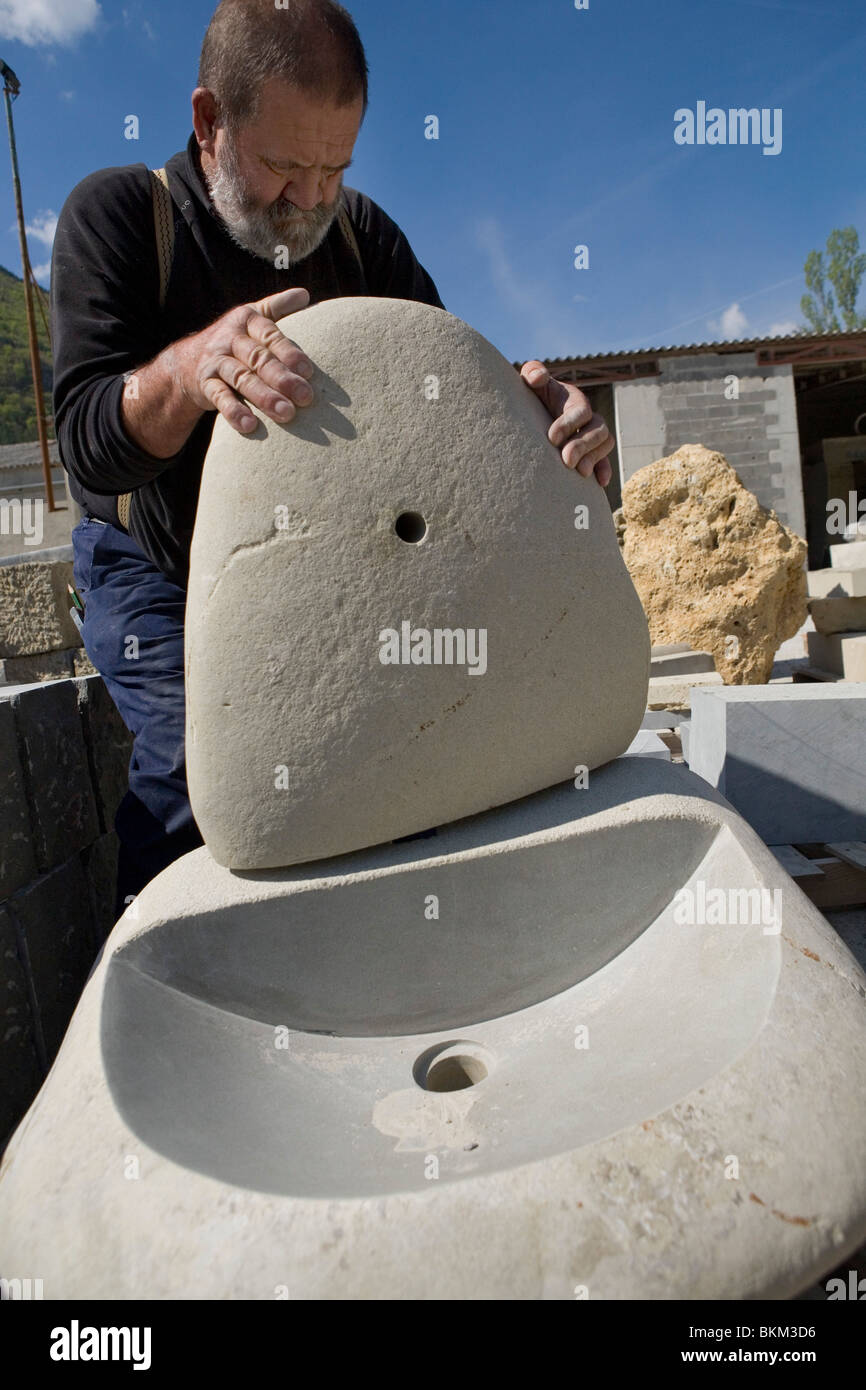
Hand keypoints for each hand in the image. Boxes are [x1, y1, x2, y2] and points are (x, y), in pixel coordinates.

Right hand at [177, 287, 313, 434]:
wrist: (188, 361)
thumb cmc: (233, 340)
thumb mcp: (251, 317)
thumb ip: (278, 306)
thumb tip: (304, 293)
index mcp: (246, 321)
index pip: (270, 335)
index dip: (289, 353)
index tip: (308, 371)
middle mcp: (229, 338)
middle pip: (258, 358)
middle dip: (282, 378)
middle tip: (305, 398)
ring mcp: (215, 361)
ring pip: (241, 378)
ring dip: (264, 397)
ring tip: (286, 414)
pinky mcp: (205, 383)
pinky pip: (219, 397)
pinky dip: (234, 411)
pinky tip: (250, 426)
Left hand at [520, 360, 612, 486]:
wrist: (534, 412)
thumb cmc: (532, 396)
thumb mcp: (530, 381)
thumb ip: (532, 372)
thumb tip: (538, 376)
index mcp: (575, 400)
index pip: (581, 411)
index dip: (569, 424)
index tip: (551, 438)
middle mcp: (588, 418)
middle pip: (598, 429)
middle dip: (583, 445)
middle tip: (566, 460)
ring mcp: (592, 436)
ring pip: (605, 444)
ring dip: (594, 458)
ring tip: (579, 472)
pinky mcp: (590, 453)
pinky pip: (604, 461)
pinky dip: (604, 470)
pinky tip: (599, 483)